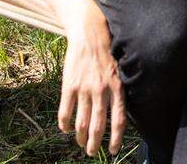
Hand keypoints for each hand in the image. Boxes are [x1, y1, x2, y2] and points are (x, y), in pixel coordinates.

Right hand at [58, 6, 126, 155]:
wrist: (90, 34)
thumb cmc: (108, 52)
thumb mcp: (120, 71)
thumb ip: (119, 91)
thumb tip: (121, 112)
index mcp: (117, 88)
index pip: (119, 120)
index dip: (116, 138)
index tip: (112, 151)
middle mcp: (101, 91)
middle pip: (98, 126)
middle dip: (94, 143)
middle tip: (91, 152)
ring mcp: (84, 89)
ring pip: (81, 122)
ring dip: (79, 137)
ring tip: (80, 143)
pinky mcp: (69, 85)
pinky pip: (65, 111)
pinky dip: (65, 124)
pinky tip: (65, 129)